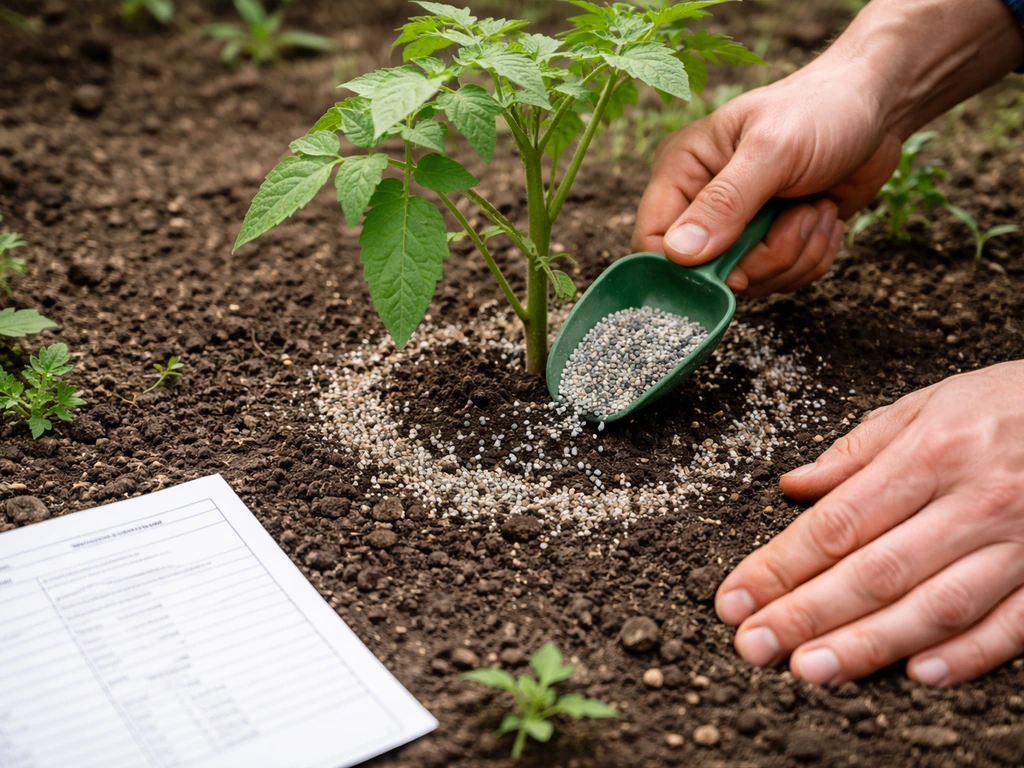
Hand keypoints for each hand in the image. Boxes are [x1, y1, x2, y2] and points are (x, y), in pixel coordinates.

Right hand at [632, 0, 1023, 298]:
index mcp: (682, 172)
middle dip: (763, 258)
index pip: (651, 242)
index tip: (734, 264)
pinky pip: (782, 281)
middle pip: (706, 275)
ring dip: (796, 255)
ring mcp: (738, 228)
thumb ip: (725, 203)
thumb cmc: (820, 111)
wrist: (877, 108)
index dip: (686, 267)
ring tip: (815, 206)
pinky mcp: (771, 244)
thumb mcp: (772, 151)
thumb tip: (679, 254)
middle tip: (797, 217)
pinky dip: (813, 257)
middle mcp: (702, 204)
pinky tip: (824, 215)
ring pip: (750, 284)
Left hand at [715, 362, 1023, 684]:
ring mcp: (1020, 541)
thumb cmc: (1013, 402)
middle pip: (875, 571)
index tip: (736, 596)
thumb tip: (795, 486)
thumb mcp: (930, 402)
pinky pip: (1012, 623)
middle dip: (805, 613)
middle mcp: (972, 501)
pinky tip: (917, 673)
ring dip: (869, 644)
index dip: (779, 565)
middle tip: (753, 645)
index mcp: (931, 454)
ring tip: (811, 670)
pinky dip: (967, 654)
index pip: (837, 522)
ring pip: (935, 606)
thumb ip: (860, 448)